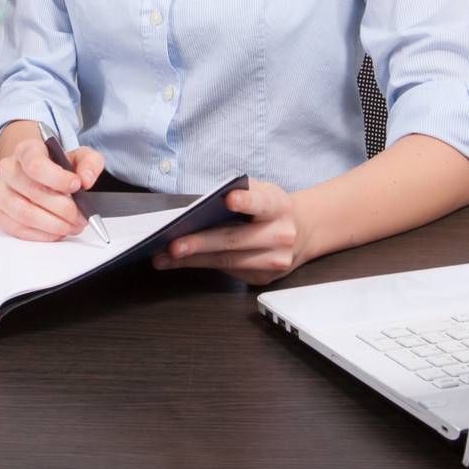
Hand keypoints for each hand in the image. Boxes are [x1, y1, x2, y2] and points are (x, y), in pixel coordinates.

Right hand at [0, 139, 106, 241]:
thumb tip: (86, 179)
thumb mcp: (77, 156)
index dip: (58, 179)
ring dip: (54, 225)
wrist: (33, 171)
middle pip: (35, 193)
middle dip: (64, 210)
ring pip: (26, 215)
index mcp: (26, 150)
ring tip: (71, 226)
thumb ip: (89, 162)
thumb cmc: (54, 165)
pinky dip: (42, 234)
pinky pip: (20, 229)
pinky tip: (56, 231)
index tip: (77, 186)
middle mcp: (8, 168)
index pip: (36, 165)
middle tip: (81, 216)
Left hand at [150, 178, 310, 286]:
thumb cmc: (273, 208)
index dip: (246, 202)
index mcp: (278, 206)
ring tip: (165, 257)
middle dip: (200, 243)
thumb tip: (203, 204)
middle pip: (235, 240)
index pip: (262, 203)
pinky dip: (203, 265)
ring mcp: (273, 260)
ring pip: (227, 261)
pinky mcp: (263, 278)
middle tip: (173, 245)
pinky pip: (228, 272)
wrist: (302, 231)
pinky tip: (181, 262)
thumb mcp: (264, 190)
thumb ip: (241, 191)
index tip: (229, 200)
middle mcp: (279, 235)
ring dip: (193, 260)